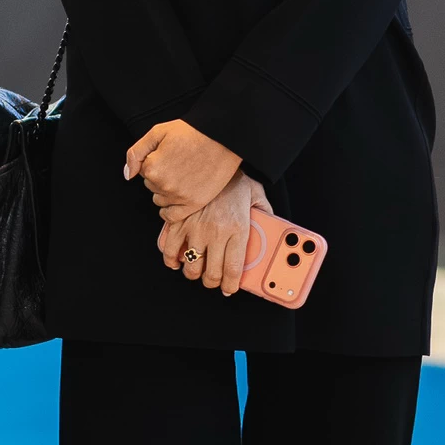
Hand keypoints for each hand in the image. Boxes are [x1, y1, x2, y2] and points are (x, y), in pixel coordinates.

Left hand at [125, 118, 240, 212]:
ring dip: (165, 190)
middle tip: (176, 163)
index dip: (153, 160)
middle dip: (159, 175)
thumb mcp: (156, 132)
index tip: (167, 154)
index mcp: (152, 168)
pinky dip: (169, 210)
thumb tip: (129, 175)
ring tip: (181, 175)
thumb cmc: (190, 132)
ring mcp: (179, 196)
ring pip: (160, 198)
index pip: (143, 170)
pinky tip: (174, 199)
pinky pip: (172, 216)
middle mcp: (164, 185)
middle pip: (151, 185)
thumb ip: (136, 153)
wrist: (221, 137)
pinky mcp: (194, 203)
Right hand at [159, 172, 272, 294]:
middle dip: (210, 282)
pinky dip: (170, 259)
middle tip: (211, 280)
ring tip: (194, 270)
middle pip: (210, 273)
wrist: (211, 156)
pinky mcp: (178, 220)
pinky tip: (175, 260)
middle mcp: (215, 233)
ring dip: (191, 273)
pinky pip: (169, 247)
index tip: (228, 289)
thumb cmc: (234, 177)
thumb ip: (266, 214)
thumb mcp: (257, 196)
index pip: (232, 270)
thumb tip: (275, 228)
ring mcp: (194, 227)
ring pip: (189, 264)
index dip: (229, 285)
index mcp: (237, 230)